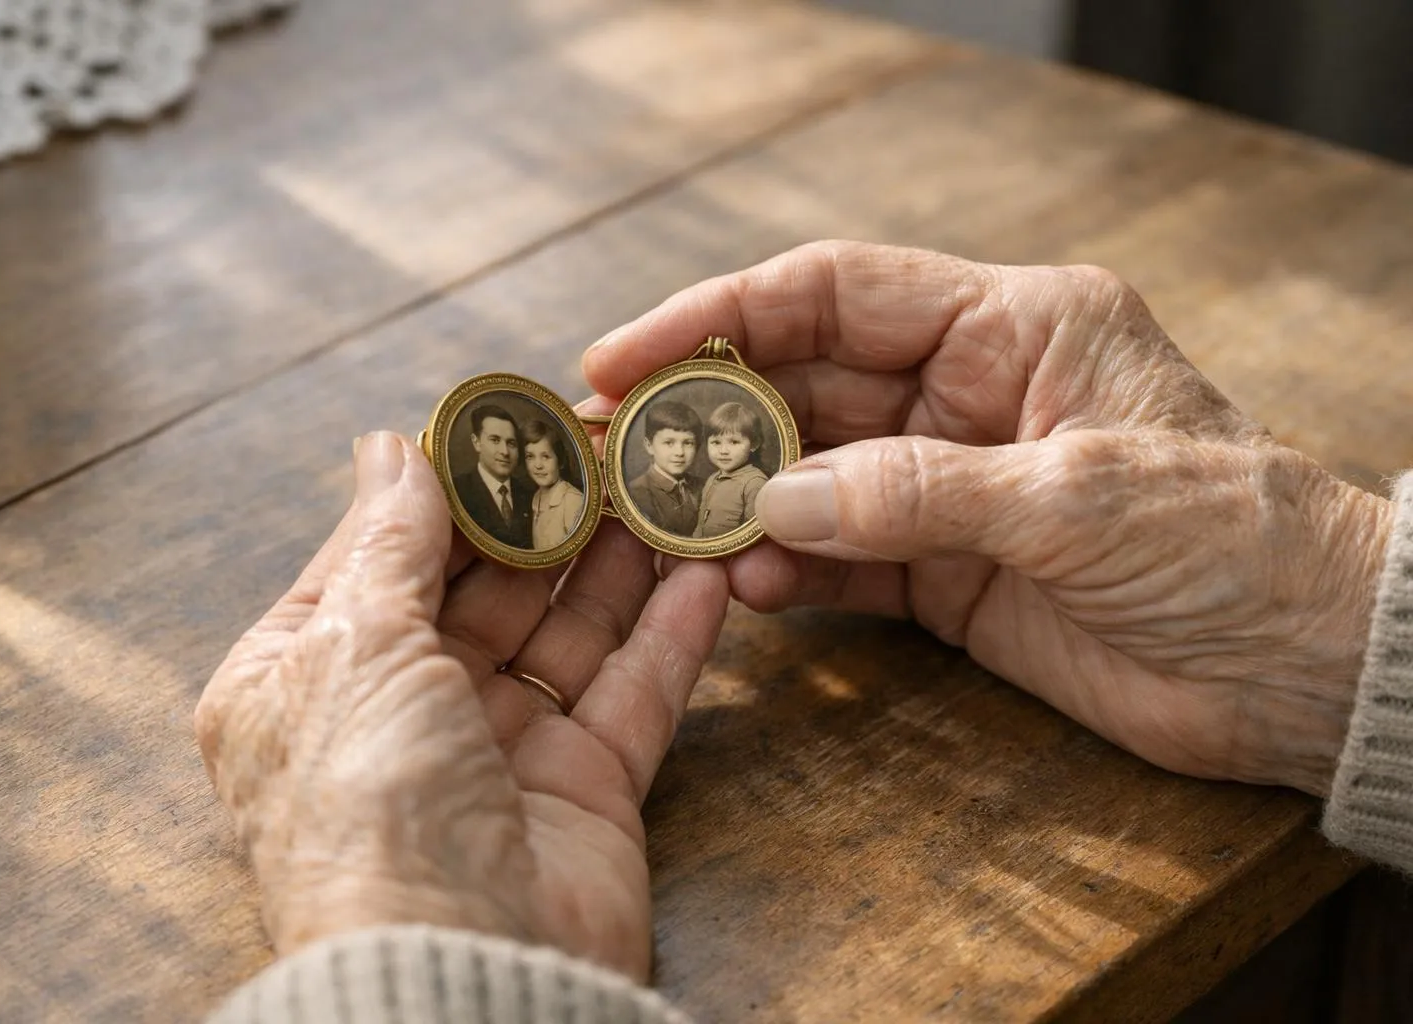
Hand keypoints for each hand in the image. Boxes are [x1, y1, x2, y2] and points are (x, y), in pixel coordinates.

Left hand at [194, 432, 728, 978]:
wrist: (457, 966)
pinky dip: (672, 634)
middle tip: (608, 436)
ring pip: (568, 630)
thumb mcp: (354, 643)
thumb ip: (388, 541)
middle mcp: (400, 711)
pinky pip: (633, 692)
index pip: (380, 553)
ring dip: (618, 558)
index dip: (447, 483)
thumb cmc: (367, 804)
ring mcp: (497, 752)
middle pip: (486, 586)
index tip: (512, 417)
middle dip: (546, 512)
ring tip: (667, 479)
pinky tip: (709, 568)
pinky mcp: (584, 791)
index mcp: (306, 677)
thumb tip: (389, 446)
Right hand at [584, 241, 1392, 796]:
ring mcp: (948, 487)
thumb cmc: (1231, 542)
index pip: (835, 292)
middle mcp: (966, 393)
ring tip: (662, 531)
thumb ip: (917, 494)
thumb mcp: (1077, 497)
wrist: (1307, 672)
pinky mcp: (947, 574)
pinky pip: (839, 558)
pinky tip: (742, 586)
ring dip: (734, 502)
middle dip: (706, 418)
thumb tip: (770, 502)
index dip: (719, 315)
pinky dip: (786, 570)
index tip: (623, 356)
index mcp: (1012, 325)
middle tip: (611, 456)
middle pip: (803, 383)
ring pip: (807, 476)